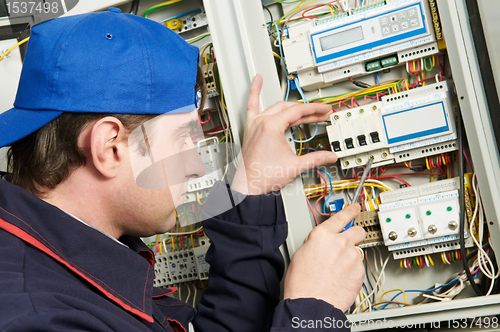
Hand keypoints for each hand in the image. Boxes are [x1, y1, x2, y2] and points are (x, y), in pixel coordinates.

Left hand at [232, 74, 336, 194]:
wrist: (249, 186)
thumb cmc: (264, 176)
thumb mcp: (295, 166)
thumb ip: (315, 158)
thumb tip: (330, 156)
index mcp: (271, 126)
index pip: (298, 111)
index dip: (315, 110)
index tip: (325, 110)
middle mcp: (261, 122)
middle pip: (289, 108)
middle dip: (307, 110)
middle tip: (320, 114)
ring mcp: (254, 124)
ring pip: (276, 107)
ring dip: (291, 106)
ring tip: (304, 106)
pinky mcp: (250, 129)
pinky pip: (251, 105)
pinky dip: (254, 92)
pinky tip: (257, 81)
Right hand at [283, 204, 365, 311]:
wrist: (311, 303)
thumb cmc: (302, 282)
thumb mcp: (301, 253)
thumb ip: (317, 242)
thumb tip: (323, 242)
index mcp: (322, 235)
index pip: (342, 216)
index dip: (351, 210)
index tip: (356, 207)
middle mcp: (340, 242)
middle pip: (358, 231)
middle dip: (356, 235)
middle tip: (350, 242)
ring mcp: (352, 256)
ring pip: (358, 251)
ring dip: (351, 257)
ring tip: (338, 270)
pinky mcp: (360, 271)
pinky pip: (359, 266)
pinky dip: (353, 271)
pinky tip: (341, 278)